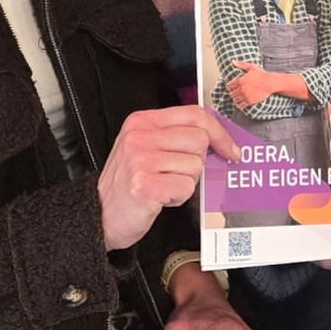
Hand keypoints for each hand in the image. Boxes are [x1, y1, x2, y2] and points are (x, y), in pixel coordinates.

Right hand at [98, 107, 236, 251]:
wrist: (100, 215)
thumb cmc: (128, 184)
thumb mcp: (146, 148)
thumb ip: (176, 137)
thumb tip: (218, 138)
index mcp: (142, 121)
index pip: (194, 114)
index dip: (219, 132)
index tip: (230, 148)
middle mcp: (139, 136)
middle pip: (199, 140)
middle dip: (196, 163)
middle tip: (176, 175)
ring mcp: (140, 160)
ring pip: (195, 165)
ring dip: (185, 182)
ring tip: (163, 186)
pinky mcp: (145, 185)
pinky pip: (186, 187)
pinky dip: (178, 197)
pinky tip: (160, 198)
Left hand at [226, 60, 281, 108]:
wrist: (270, 82)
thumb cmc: (261, 74)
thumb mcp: (251, 67)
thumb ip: (241, 64)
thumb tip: (233, 61)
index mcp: (240, 81)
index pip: (229, 86)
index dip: (230, 87)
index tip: (231, 87)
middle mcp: (241, 89)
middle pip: (231, 94)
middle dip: (232, 93)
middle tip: (234, 93)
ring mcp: (245, 95)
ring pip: (235, 100)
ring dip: (236, 99)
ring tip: (237, 99)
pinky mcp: (250, 101)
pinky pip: (241, 105)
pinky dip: (240, 105)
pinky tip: (241, 104)